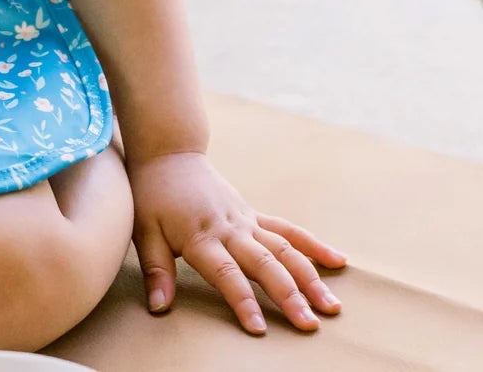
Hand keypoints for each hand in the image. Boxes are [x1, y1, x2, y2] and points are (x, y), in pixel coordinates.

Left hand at [127, 148, 346, 334]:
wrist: (169, 154)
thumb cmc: (153, 195)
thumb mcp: (144, 230)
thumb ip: (156, 270)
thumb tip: (158, 307)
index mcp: (201, 236)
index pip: (225, 273)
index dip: (242, 300)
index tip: (258, 328)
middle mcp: (229, 229)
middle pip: (264, 264)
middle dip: (288, 295)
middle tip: (309, 324)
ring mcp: (246, 221)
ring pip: (284, 249)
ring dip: (309, 277)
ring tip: (332, 306)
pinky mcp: (254, 215)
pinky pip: (287, 230)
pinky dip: (312, 244)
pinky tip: (338, 261)